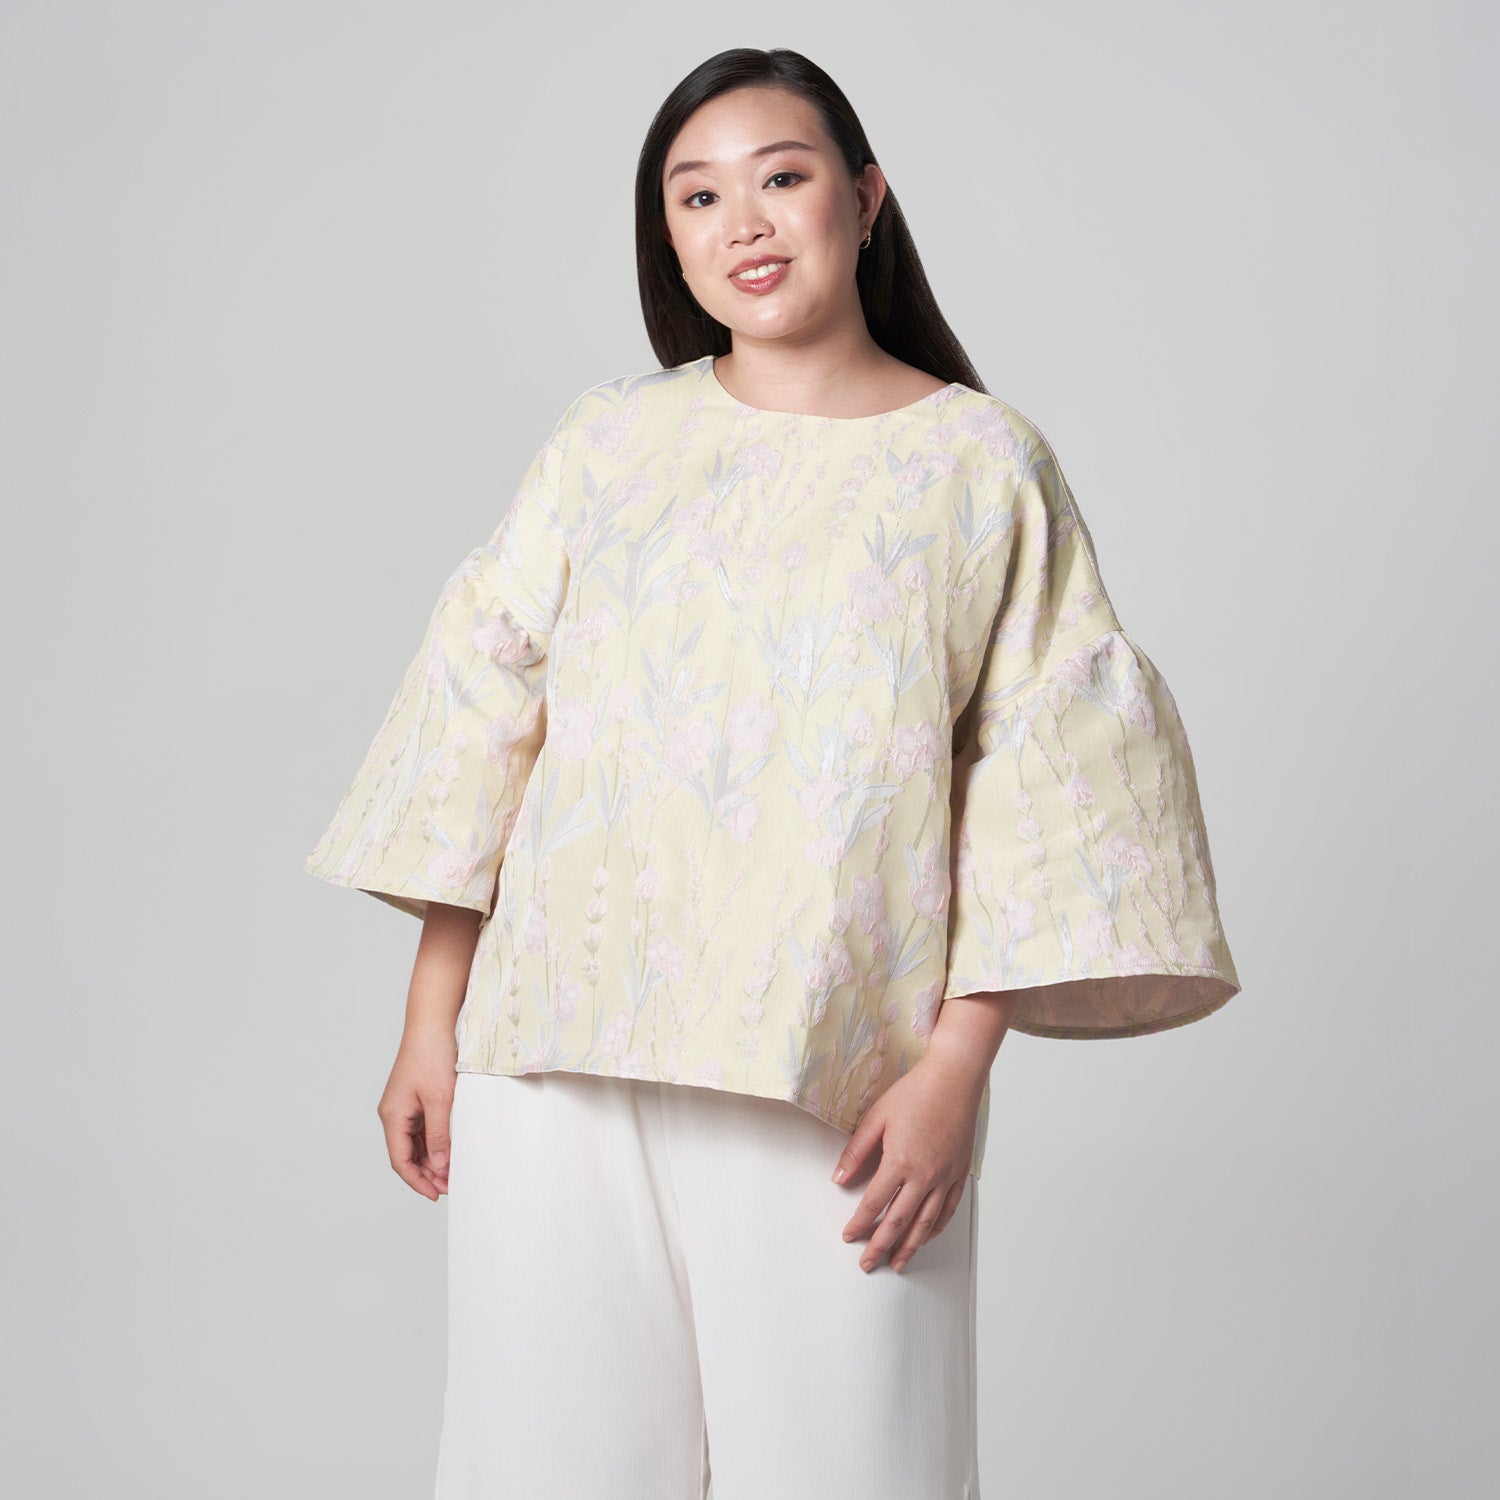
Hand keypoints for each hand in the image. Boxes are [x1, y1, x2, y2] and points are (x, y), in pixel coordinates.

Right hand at [377, 1026, 457, 1200]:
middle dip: (427, 1173)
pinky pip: (422, 1129)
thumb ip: (439, 1135)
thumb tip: (439, 1165)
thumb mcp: (439, 1100)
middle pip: (407, 1155)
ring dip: (432, 1159)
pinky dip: (434, 1142)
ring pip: (415, 1143)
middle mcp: (394, 1113)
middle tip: (451, 1186)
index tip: (435, 1195)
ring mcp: (403, 1106)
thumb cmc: (432, 1056)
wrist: (432, 1024)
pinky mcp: (414, 1099)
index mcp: (392, 1116)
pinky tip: (450, 1149)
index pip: (400, 1160)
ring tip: (453, 1171)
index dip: (417, 1181)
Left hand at [830, 1052, 983, 1272]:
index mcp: (899, 1162)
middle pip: (899, 1222)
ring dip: (910, 1247)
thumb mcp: (877, 1117)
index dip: (859, 1224)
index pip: (874, 1204)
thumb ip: (856, 1151)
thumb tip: (838, 1179)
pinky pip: (949, 1210)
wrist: (954, 1079)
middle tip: (868, 1264)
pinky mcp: (960, 1173)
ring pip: (926, 1223)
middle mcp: (924, 1176)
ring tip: (899, 1263)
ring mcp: (945, 1177)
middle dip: (881, 1247)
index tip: (848, 1236)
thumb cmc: (915, 1093)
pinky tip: (927, 1237)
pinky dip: (936, 1228)